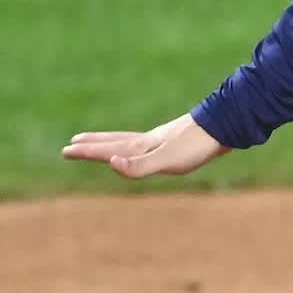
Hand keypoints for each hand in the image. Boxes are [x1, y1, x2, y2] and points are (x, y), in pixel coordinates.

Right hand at [61, 112, 229, 178]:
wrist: (225, 126)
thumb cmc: (196, 146)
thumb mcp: (167, 160)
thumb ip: (139, 166)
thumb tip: (110, 163)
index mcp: (143, 146)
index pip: (108, 150)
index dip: (88, 152)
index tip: (66, 150)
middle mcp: (149, 141)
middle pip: (114, 142)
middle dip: (93, 145)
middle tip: (72, 143)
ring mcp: (162, 139)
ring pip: (129, 141)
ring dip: (111, 143)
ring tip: (102, 143)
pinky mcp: (176, 141)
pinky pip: (147, 144)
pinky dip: (137, 146)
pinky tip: (146, 147)